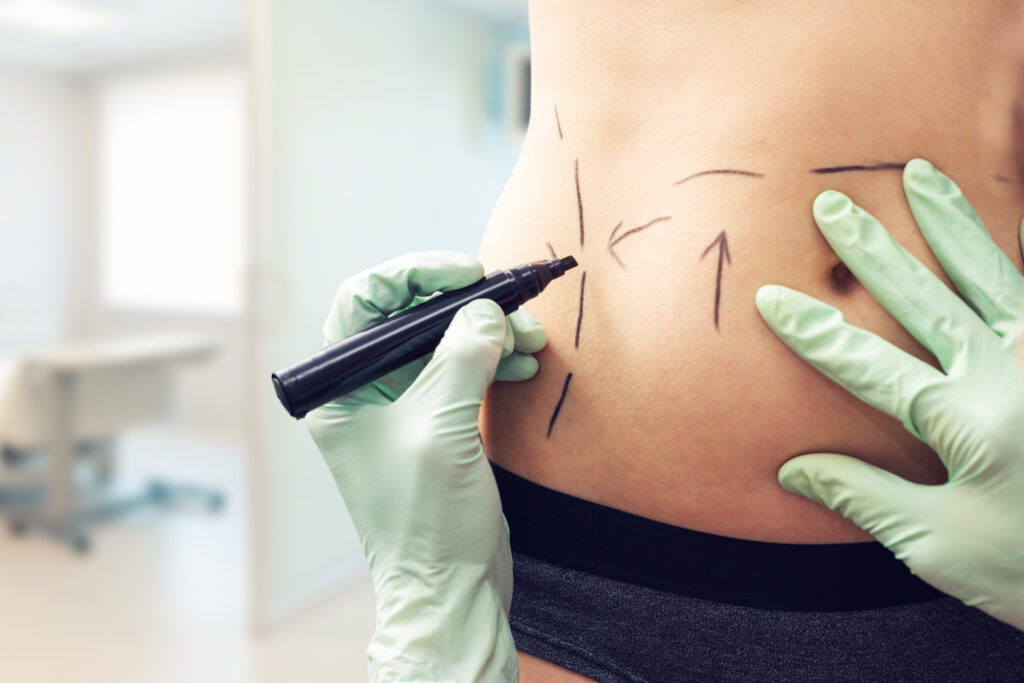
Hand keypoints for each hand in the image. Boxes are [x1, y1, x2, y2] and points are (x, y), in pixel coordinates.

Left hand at [307, 251, 545, 680]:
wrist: (449, 588)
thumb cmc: (424, 520)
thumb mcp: (440, 427)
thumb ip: (461, 358)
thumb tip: (488, 310)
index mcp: (340, 388)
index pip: (365, 302)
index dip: (414, 275)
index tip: (466, 272)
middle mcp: (364, 392)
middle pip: (411, 318)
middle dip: (464, 306)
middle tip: (510, 304)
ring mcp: (401, 408)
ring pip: (444, 343)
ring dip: (488, 333)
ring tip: (530, 339)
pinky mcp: (436, 424)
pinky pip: (463, 371)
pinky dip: (494, 360)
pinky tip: (523, 361)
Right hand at [756, 159, 1023, 631]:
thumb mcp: (938, 544)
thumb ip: (863, 495)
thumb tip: (792, 468)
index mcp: (965, 421)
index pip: (867, 365)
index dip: (814, 332)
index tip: (771, 298)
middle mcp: (1007, 376)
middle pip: (926, 299)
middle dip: (872, 251)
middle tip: (834, 205)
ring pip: (989, 275)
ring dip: (950, 222)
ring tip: (920, 173)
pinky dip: (1010, 253)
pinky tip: (995, 231)